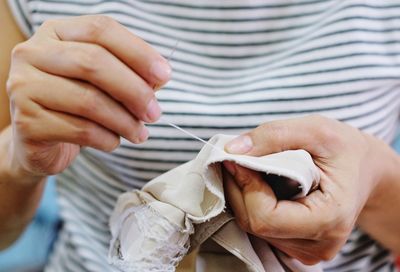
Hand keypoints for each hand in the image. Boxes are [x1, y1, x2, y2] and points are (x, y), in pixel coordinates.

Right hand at [6, 15, 170, 175]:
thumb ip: (130, 73)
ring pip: (88, 100)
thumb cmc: (77, 105)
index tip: (165, 74)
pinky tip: (114, 141)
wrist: (42, 141)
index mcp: (56, 33)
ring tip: (140, 133)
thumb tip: (159, 77)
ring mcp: (24, 87)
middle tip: (155, 113)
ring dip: (125, 121)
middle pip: (93, 62)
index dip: (138, 51)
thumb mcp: (103, 82)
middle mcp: (33, 53)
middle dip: (134, 90)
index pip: (101, 29)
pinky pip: (80, 130)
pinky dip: (107, 139)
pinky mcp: (26, 122)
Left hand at [222, 115, 386, 264]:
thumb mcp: (316, 129)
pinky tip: (260, 184)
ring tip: (253, 169)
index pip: (266, 217)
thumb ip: (274, 135)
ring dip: (243, 194)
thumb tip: (231, 150)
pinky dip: (251, 203)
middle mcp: (319, 245)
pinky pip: (260, 228)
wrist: (363, 169)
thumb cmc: (344, 149)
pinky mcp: (297, 247)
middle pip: (255, 223)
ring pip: (253, 226)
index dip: (244, 185)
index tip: (236, 158)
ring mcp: (307, 251)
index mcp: (329, 218)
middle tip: (237, 159)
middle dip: (239, 188)